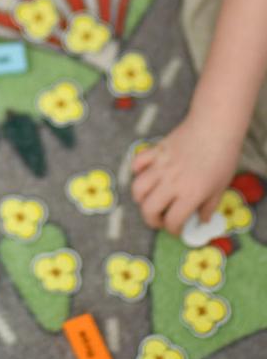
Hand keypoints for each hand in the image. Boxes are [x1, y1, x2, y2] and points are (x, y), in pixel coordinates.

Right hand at [130, 111, 241, 233]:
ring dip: (141, 199)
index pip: (172, 221)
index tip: (177, 230)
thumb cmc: (222, 158)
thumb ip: (209, 207)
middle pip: (149, 209)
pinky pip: (136, 164)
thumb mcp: (220, 187)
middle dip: (152, 220)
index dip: (173, 230)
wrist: (214, 128)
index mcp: (189, 194)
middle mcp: (170, 183)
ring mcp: (159, 167)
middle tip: (160, 220)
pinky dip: (136, 171)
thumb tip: (201, 221)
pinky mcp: (153, 152)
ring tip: (150, 200)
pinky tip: (144, 174)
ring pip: (137, 189)